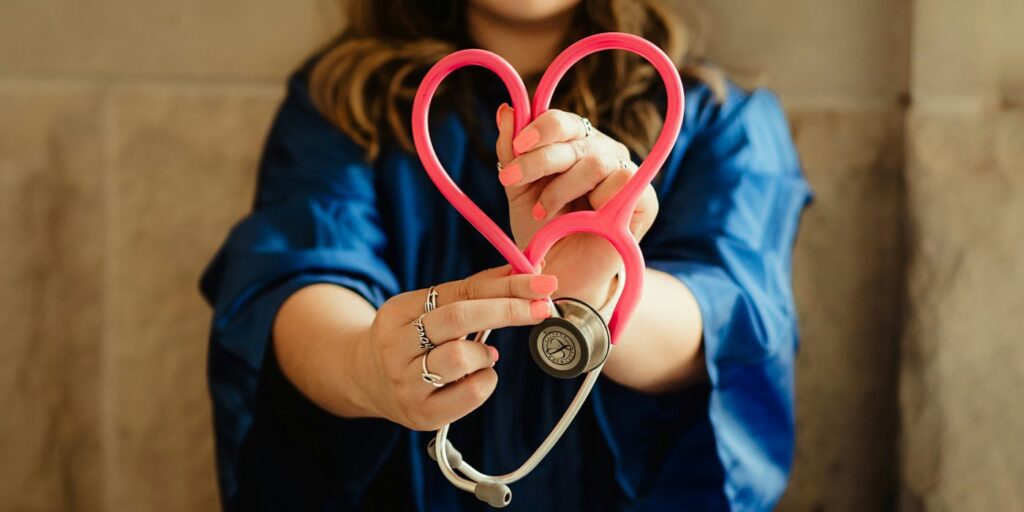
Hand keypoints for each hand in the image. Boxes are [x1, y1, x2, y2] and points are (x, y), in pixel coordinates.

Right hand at [354, 265, 557, 430]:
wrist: (366, 381)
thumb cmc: (413, 339)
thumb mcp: (429, 309)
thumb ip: (473, 291)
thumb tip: (525, 271)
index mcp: (398, 311)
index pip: (459, 291)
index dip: (504, 285)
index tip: (541, 282)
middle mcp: (396, 346)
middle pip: (457, 318)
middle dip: (507, 310)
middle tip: (542, 307)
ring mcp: (405, 383)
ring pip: (460, 358)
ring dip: (486, 353)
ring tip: (485, 355)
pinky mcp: (421, 414)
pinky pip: (469, 394)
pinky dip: (486, 380)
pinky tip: (478, 376)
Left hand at [494, 105, 659, 307]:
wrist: (560, 276)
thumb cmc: (542, 232)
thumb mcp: (519, 191)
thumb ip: (511, 152)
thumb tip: (506, 110)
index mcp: (575, 144)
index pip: (562, 121)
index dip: (539, 128)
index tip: (516, 147)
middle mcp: (602, 152)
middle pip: (575, 137)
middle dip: (539, 159)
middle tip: (512, 180)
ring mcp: (625, 173)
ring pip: (595, 161)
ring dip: (562, 188)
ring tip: (543, 213)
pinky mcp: (645, 200)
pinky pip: (623, 181)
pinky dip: (595, 200)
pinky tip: (580, 219)